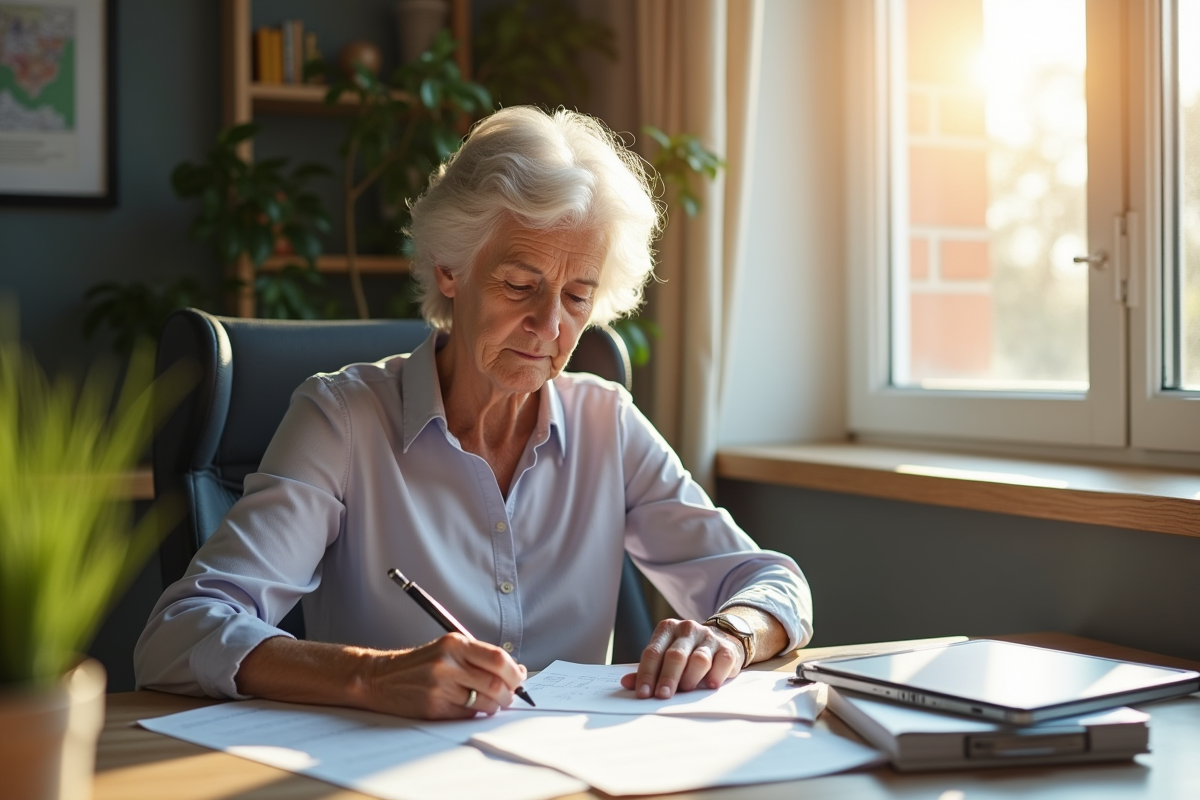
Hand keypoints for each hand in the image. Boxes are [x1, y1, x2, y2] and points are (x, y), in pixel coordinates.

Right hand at [363, 633, 527, 718]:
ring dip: (494, 706)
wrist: (380, 678)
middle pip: (495, 683)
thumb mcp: (448, 649)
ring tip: (490, 703)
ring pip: (484, 702)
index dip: (514, 673)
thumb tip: (517, 671)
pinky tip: (469, 707)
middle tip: (509, 696)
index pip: (498, 658)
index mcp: (455, 644)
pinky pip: (467, 714)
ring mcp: (440, 687)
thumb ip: (480, 658)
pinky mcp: (434, 707)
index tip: (519, 679)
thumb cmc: (420, 664)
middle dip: (509, 694)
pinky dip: (474, 713)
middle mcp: (448, 663)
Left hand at [619, 618, 742, 698]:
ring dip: (690, 678)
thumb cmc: (686, 653)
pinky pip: (722, 661)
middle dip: (667, 678)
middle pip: (675, 656)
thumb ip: (647, 670)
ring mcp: (708, 637)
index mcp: (667, 629)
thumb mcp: (665, 656)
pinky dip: (715, 675)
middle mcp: (687, 629)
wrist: (720, 639)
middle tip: (662, 696)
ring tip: (686, 690)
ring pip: (699, 659)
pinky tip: (710, 685)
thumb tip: (626, 683)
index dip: (646, 674)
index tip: (643, 694)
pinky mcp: (727, 647)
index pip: (653, 652)